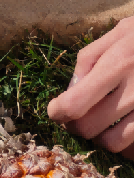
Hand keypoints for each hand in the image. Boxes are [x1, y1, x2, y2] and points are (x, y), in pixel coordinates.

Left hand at [47, 16, 133, 159]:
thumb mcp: (119, 32)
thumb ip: (90, 58)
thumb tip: (71, 89)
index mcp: (118, 64)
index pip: (75, 103)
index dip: (58, 112)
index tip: (55, 110)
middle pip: (89, 128)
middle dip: (73, 125)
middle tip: (72, 118)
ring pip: (112, 144)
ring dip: (98, 136)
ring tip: (98, 122)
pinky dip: (123, 144)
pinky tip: (120, 127)